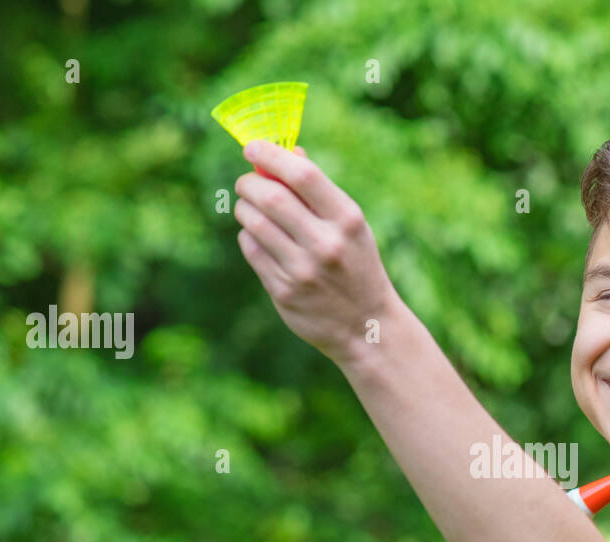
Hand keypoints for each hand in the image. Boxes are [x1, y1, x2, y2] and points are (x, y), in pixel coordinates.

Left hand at [234, 141, 400, 362]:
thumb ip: (319, 191)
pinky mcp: (284, 292)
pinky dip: (248, 237)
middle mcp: (326, 244)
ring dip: (244, 208)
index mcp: (347, 221)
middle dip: (249, 182)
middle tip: (246, 182)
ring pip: (254, 223)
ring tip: (249, 208)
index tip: (253, 147)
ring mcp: (303, 270)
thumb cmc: (355, 265)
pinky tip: (258, 238)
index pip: (302, 175)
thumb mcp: (351, 227)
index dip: (271, 155)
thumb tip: (288, 151)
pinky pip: (251, 250)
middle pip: (271, 196)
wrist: (366, 326)